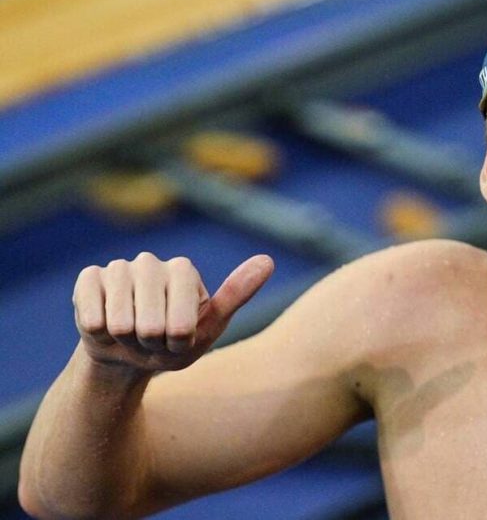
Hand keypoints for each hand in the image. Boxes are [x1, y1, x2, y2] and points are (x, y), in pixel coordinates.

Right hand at [73, 252, 273, 372]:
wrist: (128, 355)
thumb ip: (236, 294)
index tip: (179, 339)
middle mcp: (150, 262)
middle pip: (150, 323)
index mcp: (183, 270)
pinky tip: (105, 328)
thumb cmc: (174, 342)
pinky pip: (92, 317)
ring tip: (131, 335)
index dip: (178, 340)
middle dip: (152, 344)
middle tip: (152, 340)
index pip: (181, 320)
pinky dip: (100, 334)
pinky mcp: (88, 279)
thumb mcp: (209, 327)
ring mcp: (117, 268)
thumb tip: (268, 260)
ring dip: (126, 342)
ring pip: (120, 322)